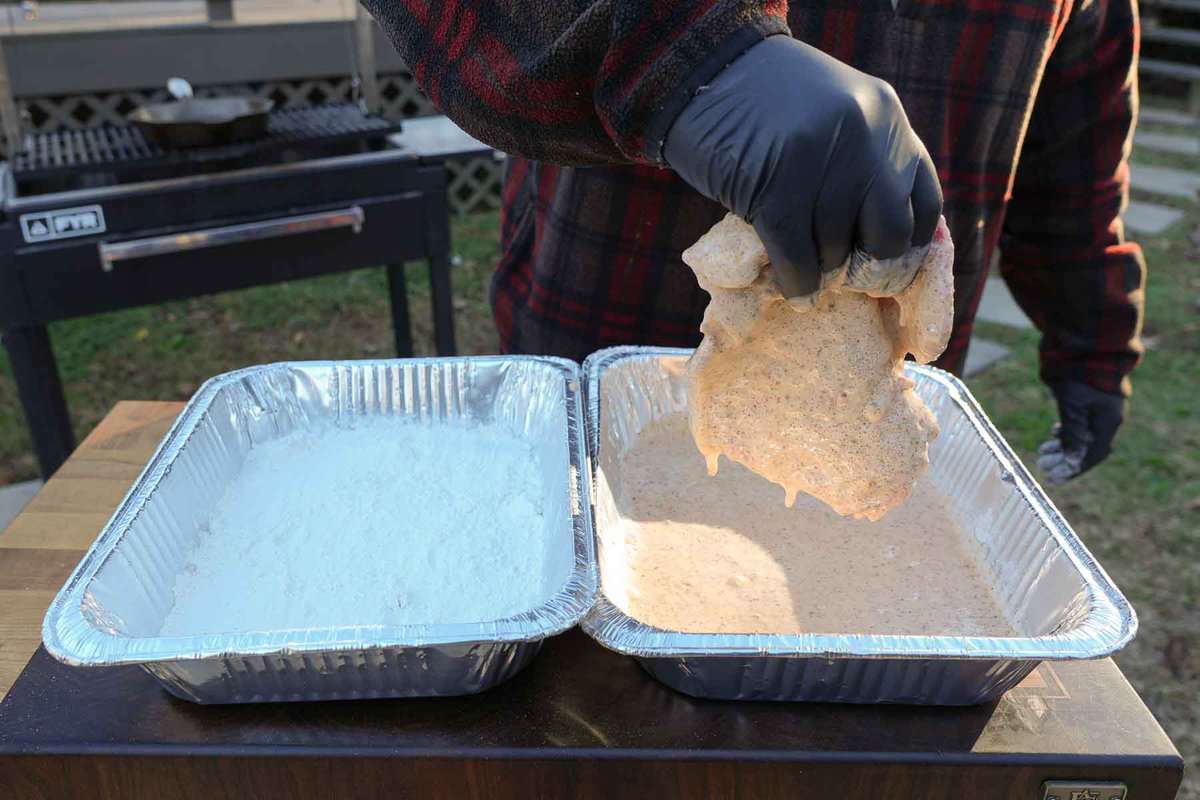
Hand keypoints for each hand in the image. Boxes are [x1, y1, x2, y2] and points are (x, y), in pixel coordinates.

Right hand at [662, 35, 941, 298]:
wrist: (701, 71)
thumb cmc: (764, 102)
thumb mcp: (835, 113)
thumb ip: (863, 158)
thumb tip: (877, 234)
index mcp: (887, 115)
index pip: (924, 200)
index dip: (907, 240)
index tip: (883, 256)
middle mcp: (865, 135)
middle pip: (889, 231)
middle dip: (867, 262)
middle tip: (844, 270)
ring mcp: (822, 160)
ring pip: (837, 249)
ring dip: (820, 269)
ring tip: (805, 269)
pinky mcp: (777, 186)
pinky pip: (798, 256)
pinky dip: (796, 281)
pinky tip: (790, 286)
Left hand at [1036, 382, 1124, 484]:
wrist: (1083, 342)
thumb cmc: (1079, 375)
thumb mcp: (1073, 406)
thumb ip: (1073, 433)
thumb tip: (1073, 460)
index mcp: (1108, 421)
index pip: (1093, 454)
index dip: (1074, 468)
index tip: (1055, 479)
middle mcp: (1106, 416)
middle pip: (1087, 446)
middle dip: (1064, 458)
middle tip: (1042, 465)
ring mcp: (1098, 406)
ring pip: (1082, 433)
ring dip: (1063, 445)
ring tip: (1043, 452)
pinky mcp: (1088, 397)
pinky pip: (1080, 421)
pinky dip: (1067, 430)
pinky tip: (1055, 433)